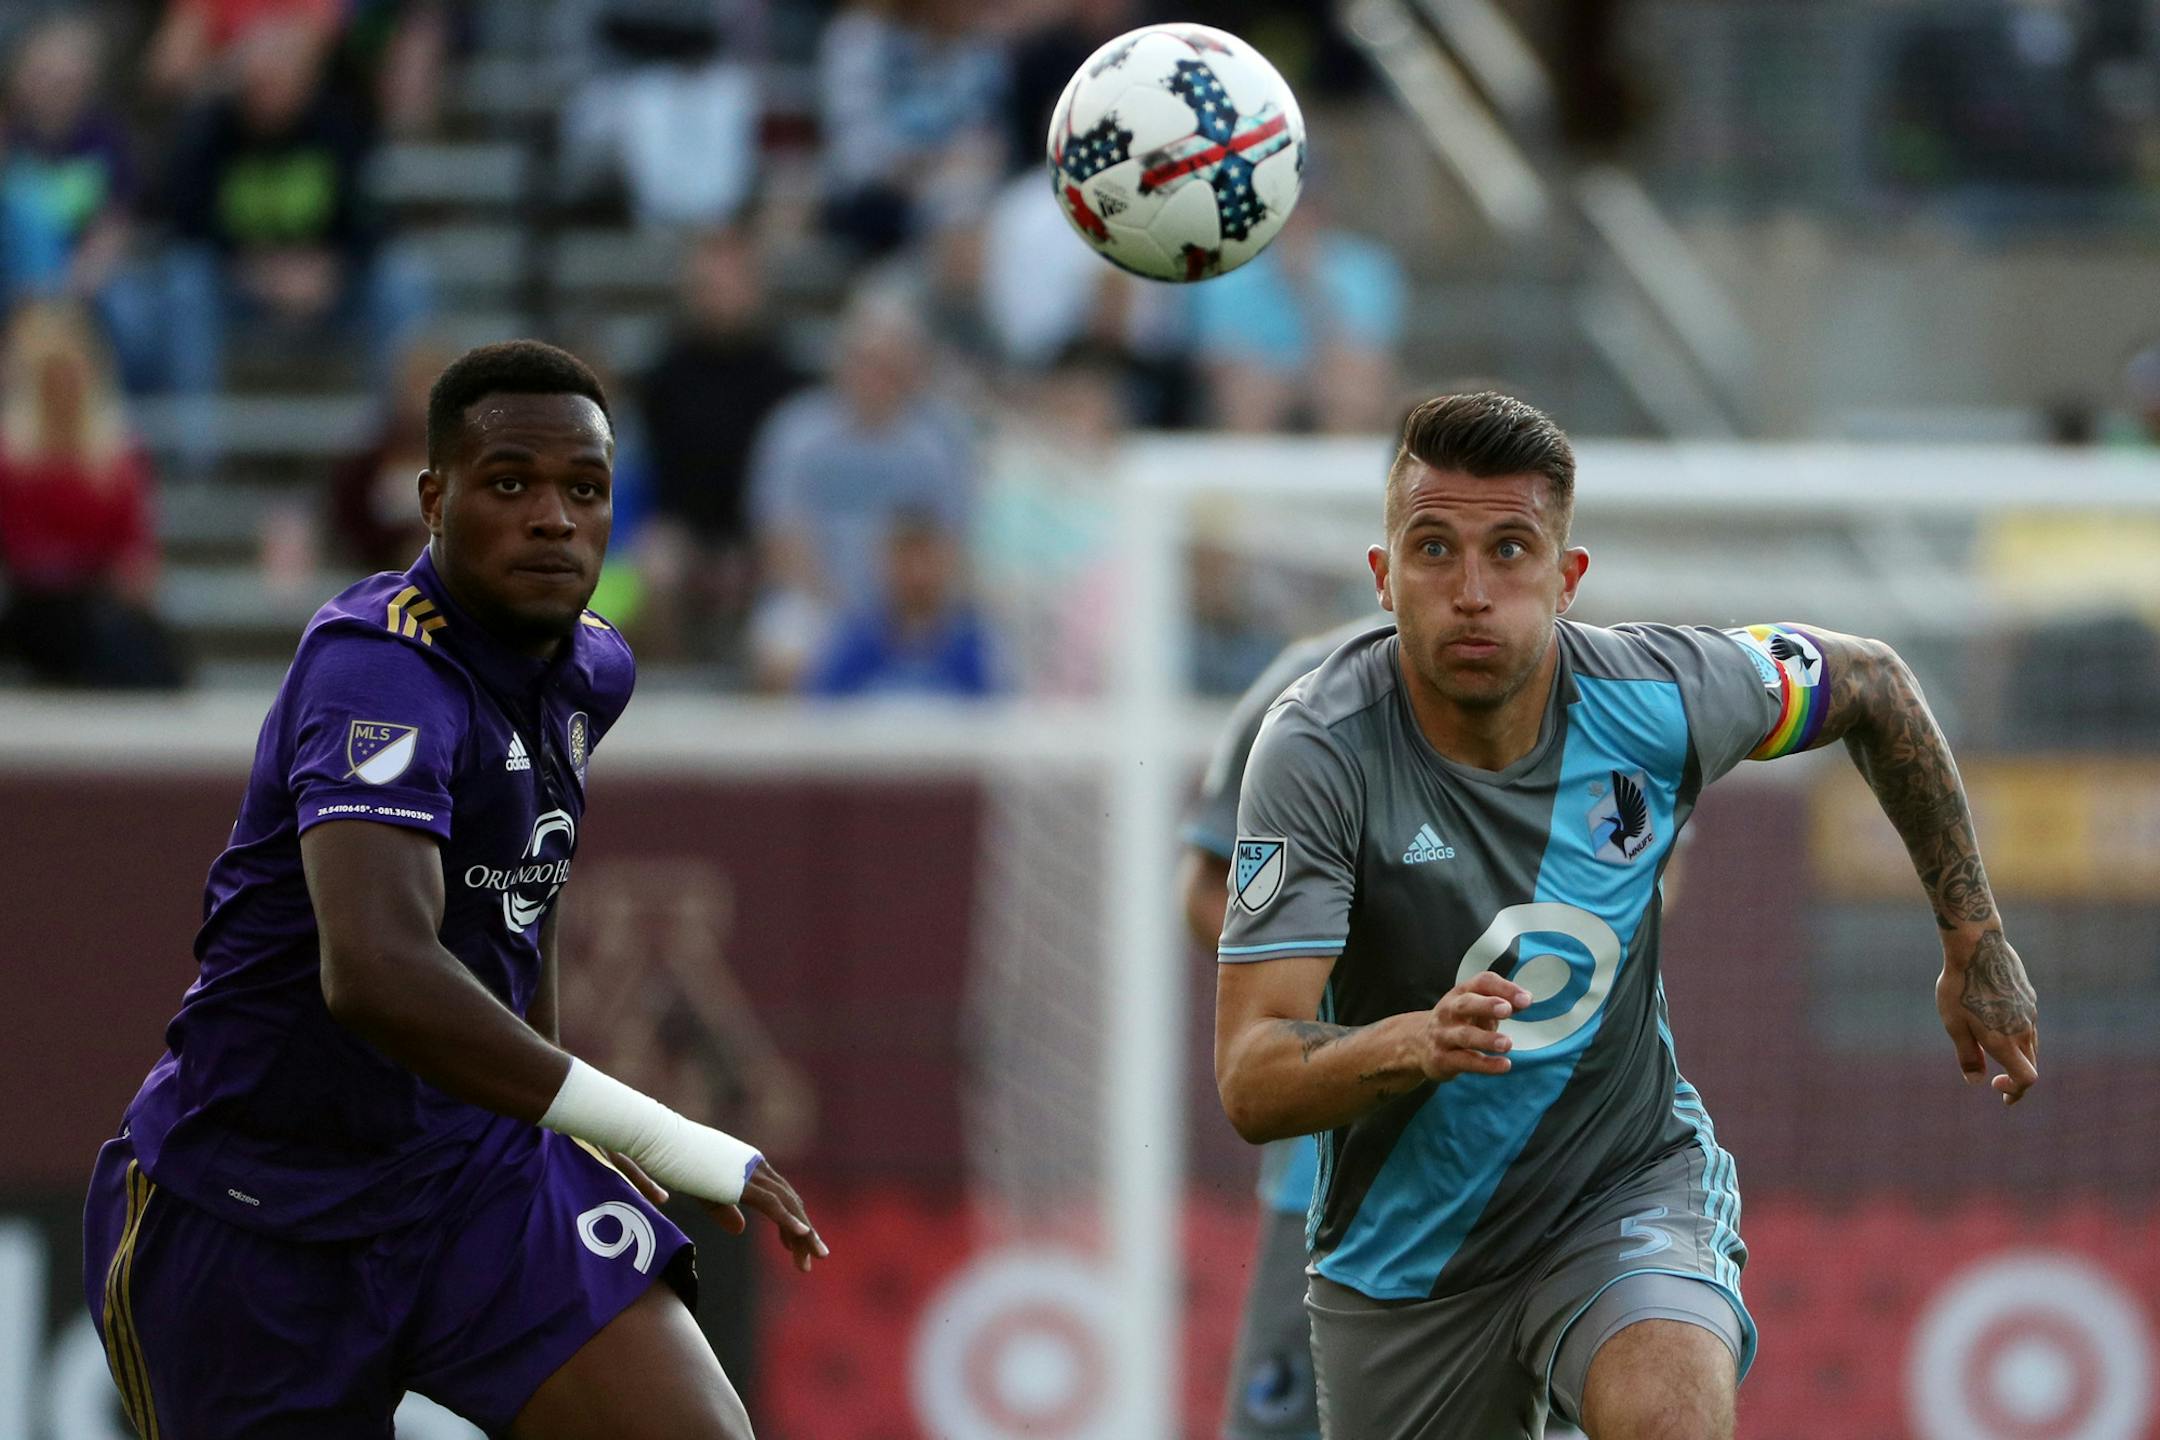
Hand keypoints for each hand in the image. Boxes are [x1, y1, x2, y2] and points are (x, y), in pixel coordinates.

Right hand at [613, 1150, 827, 1271]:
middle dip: (805, 1233)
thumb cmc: (674, 1161)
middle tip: (817, 1259)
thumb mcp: (704, 1191)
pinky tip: (802, 1235)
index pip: (780, 1199)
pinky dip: (788, 1220)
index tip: (798, 1249)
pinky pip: (771, 1203)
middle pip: (790, 1202)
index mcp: (749, 1167)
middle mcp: (756, 1166)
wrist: (658, 1140)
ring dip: (803, 1233)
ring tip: (814, 1258)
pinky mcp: (740, 1180)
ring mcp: (750, 1171)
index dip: (792, 1224)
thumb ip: (724, 1209)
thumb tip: (741, 1229)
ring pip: (787, 1204)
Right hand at [1414, 971, 1533, 1081]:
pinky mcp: (1442, 1059)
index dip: (1504, 988)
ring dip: (1486, 1039)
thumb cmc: (1458, 1022)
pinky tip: (1504, 1065)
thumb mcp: (1477, 1007)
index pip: (1482, 983)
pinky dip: (1485, 1065)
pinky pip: (1464, 1061)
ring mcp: (1443, 1035)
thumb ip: (1502, 1002)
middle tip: (1507, 1010)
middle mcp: (1449, 1011)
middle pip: (1466, 1004)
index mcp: (1461, 993)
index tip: (1526, 1000)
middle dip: (1486, 1005)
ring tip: (1507, 1044)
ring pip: (1464, 1036)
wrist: (1418, 1044)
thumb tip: (1525, 1000)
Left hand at [1936, 929, 2038, 1106]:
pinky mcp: (2029, 995)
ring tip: (1996, 1053)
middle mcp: (2023, 1029)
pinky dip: (2018, 1033)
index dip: (2015, 1091)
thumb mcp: (1954, 1025)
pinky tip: (1998, 1022)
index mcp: (2005, 1041)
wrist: (1977, 948)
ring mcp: (2029, 1011)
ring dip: (2018, 1055)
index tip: (1996, 1086)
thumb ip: (1967, 1055)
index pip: (2026, 1078)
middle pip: (2031, 1064)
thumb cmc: (1959, 987)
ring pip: (2031, 1043)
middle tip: (2000, 1084)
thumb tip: (1976, 1081)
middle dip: (2018, 1079)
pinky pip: (2028, 1022)